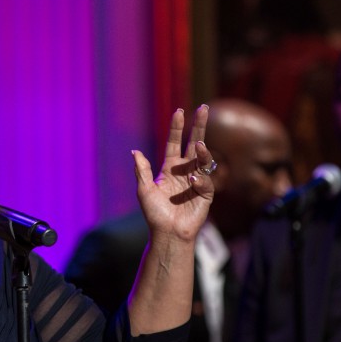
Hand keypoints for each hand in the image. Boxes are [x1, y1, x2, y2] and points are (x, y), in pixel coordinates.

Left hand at [132, 105, 213, 243]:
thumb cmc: (154, 213)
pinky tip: (194, 180)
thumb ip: (142, 170)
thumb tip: (134, 151)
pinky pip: (206, 182)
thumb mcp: (144, 190)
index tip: (179, 111)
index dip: (177, 128)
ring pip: (203, 160)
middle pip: (194, 144)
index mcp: (170, 168)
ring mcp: (197, 181)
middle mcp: (185, 171)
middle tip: (203, 108)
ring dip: (202, 151)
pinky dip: (201, 179)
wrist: (166, 233)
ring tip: (200, 145)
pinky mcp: (206, 194)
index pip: (175, 143)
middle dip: (199, 126)